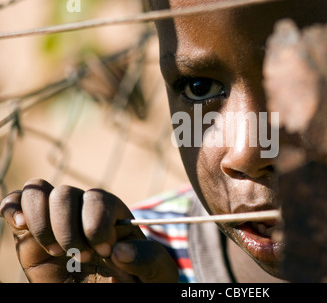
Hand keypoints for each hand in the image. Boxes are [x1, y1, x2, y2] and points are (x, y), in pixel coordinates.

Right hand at [0, 178, 178, 282]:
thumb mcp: (155, 273)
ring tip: (57, 251)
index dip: (96, 223)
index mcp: (113, 214)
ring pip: (39, 192)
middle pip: (66, 194)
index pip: (98, 199)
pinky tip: (20, 224)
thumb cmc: (134, 282)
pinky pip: (16, 205)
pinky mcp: (30, 236)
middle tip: (81, 257)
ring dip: (43, 222)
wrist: (105, 295)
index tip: (104, 250)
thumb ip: (150, 259)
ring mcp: (55, 221)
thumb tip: (120, 250)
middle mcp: (83, 211)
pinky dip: (13, 207)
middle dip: (68, 229)